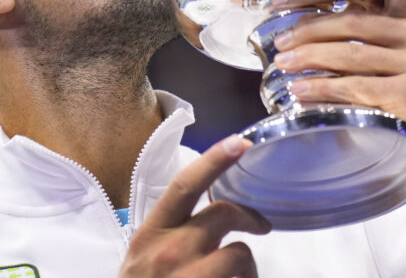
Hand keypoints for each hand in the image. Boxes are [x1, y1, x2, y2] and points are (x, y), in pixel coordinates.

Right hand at [119, 134, 270, 277]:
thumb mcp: (143, 261)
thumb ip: (173, 235)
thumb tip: (214, 220)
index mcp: (151, 235)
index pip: (185, 186)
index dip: (215, 159)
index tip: (240, 142)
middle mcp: (168, 253)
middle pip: (224, 213)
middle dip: (250, 216)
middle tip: (262, 226)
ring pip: (240, 254)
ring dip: (248, 267)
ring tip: (240, 277)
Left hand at [271, 0, 405, 188]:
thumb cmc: (403, 102)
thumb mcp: (387, 63)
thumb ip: (356, 43)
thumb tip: (298, 31)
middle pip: (356, 21)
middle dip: (311, 27)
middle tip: (280, 40)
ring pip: (351, 55)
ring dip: (309, 59)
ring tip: (282, 65)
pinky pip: (355, 87)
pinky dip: (322, 89)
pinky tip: (300, 92)